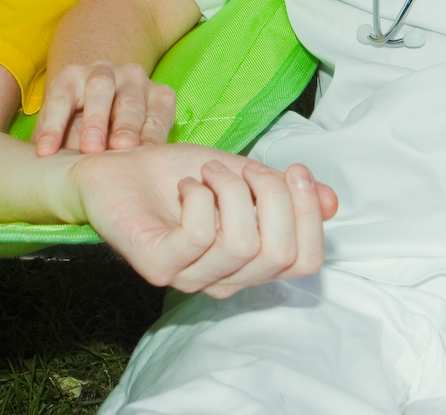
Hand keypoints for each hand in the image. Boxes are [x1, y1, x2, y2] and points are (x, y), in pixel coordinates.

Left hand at [33, 60, 175, 155]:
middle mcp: (103, 72)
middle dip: (95, 120)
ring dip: (126, 126)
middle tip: (91, 149)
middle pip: (99, 89)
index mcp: (71, 78)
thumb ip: (51, 145)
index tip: (45, 154)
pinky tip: (148, 152)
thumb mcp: (60, 131)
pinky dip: (153, 133)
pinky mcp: (161, 93)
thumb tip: (33, 172)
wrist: (114, 106)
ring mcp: (135, 79)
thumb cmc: (78, 127)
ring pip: (131, 100)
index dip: (51, 125)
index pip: (59, 98)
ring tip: (122, 149)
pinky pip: (159, 112)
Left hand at [72, 144, 338, 297]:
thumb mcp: (243, 174)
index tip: (295, 171)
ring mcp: (189, 278)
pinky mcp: (156, 265)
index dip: (309, 216)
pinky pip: (198, 238)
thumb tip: (330, 201)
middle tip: (245, 167)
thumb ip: (284, 191)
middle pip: (279, 255)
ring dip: (231, 190)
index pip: (305, 263)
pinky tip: (187, 186)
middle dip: (273, 196)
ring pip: (241, 245)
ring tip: (208, 171)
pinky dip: (200, 199)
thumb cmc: (178, 173)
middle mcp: (223, 280)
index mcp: (249, 263)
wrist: (116, 166)